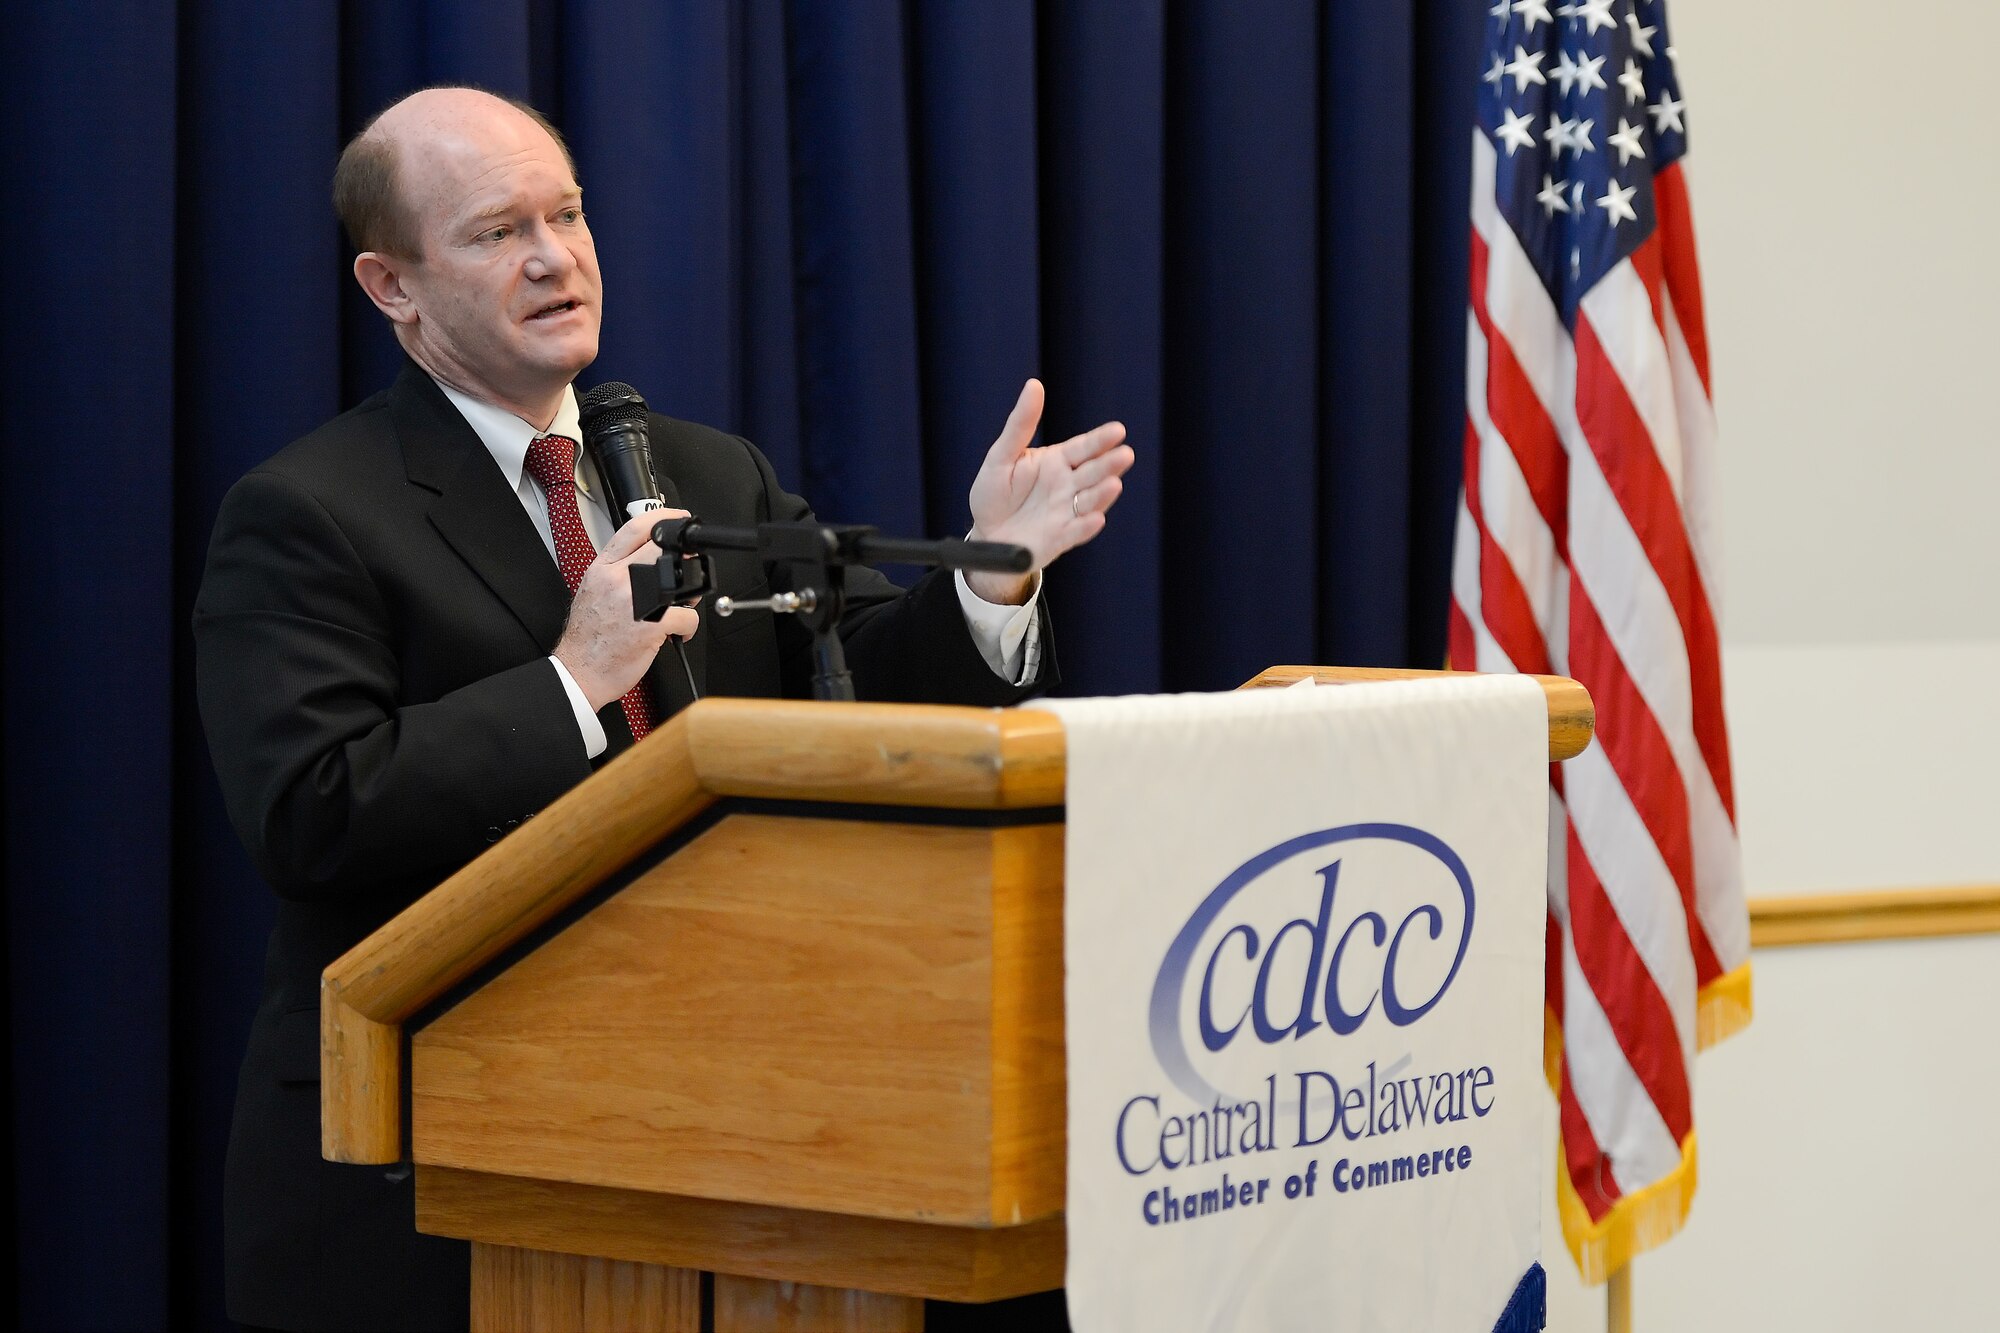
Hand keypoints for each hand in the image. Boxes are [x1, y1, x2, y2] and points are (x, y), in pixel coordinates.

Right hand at [553, 509, 699, 709]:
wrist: (579, 671)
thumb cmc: (589, 636)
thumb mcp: (595, 590)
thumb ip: (619, 570)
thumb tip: (650, 559)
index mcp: (603, 568)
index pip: (635, 529)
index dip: (663, 518)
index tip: (679, 518)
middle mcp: (617, 580)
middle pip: (662, 548)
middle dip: (683, 557)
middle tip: (689, 568)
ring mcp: (635, 600)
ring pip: (680, 579)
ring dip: (689, 594)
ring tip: (681, 605)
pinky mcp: (651, 625)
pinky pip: (687, 616)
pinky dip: (689, 626)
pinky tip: (678, 632)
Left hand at [965, 379, 1133, 603]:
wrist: (984, 535)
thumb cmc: (993, 493)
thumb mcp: (1002, 455)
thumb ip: (1020, 424)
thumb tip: (1034, 385)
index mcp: (1058, 461)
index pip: (1084, 448)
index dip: (1101, 440)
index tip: (1118, 431)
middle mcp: (1068, 486)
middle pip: (1093, 473)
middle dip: (1110, 464)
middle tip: (1125, 454)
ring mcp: (1066, 513)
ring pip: (1090, 501)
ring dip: (1103, 494)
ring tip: (1113, 484)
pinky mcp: (1060, 539)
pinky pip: (1076, 532)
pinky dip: (1086, 527)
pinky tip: (1095, 519)